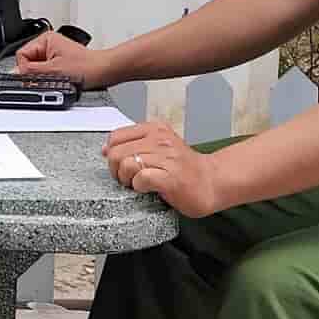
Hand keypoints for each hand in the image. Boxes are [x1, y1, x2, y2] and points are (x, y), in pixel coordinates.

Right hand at [16, 30, 111, 88]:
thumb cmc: (87, 67)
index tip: (34, 78)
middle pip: (28, 62)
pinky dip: (50, 78)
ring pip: (36, 69)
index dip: (26, 69)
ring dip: (44, 77)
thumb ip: (31, 72)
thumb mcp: (53, 71)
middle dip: (36, 73)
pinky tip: (61, 79)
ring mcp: (53, 53)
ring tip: (59, 78)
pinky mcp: (58, 62)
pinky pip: (45, 72)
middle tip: (50, 78)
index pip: (21, 55)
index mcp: (45, 39)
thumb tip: (15, 74)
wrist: (103, 71)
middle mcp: (48, 44)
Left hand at [103, 121, 222, 218]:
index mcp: (155, 129)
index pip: (115, 136)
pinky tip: (149, 189)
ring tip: (140, 184)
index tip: (122, 166)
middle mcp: (161, 139)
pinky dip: (139, 187)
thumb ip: (134, 145)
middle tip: (129, 179)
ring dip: (128, 180)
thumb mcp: (158, 148)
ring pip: (127, 164)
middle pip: (116, 152)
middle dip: (116, 171)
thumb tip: (105, 149)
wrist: (213, 182)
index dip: (112, 155)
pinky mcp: (171, 176)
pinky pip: (141, 178)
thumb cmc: (184, 169)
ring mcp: (167, 157)